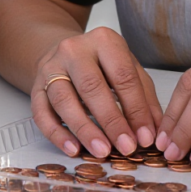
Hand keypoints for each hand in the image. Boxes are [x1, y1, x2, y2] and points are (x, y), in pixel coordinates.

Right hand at [30, 27, 161, 158]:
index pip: (122, 75)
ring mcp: (51, 67)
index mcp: (104, 40)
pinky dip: (57, 133)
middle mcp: (74, 49)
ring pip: (63, 98)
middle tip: (126, 148)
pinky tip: (73, 149)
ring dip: (84, 128)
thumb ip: (144, 97)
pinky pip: (41, 112)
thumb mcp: (128, 69)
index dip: (136, 108)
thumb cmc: (103, 64)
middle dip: (111, 120)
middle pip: (91, 85)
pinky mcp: (35, 86)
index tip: (146, 137)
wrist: (65, 53)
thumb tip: (155, 132)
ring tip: (101, 151)